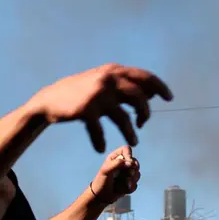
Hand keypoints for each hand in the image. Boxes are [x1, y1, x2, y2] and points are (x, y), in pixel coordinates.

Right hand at [29, 64, 172, 152]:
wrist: (49, 100)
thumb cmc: (80, 92)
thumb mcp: (103, 81)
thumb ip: (125, 84)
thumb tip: (152, 91)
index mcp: (113, 71)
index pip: (144, 76)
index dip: (160, 87)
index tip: (169, 98)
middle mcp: (107, 80)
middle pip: (139, 97)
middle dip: (145, 112)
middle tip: (143, 123)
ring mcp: (97, 95)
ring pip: (123, 118)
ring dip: (130, 133)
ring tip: (133, 142)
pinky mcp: (86, 110)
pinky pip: (100, 131)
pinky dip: (101, 141)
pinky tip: (101, 148)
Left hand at [91, 146, 140, 202]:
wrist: (100, 196)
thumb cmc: (101, 181)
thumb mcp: (105, 170)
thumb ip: (117, 164)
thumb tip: (130, 163)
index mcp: (115, 157)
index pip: (127, 149)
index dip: (129, 155)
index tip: (128, 163)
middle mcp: (123, 163)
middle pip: (135, 162)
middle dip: (131, 171)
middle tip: (126, 176)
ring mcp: (127, 173)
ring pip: (137, 174)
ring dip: (129, 181)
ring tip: (119, 185)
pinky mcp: (129, 183)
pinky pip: (135, 185)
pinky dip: (129, 189)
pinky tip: (120, 190)